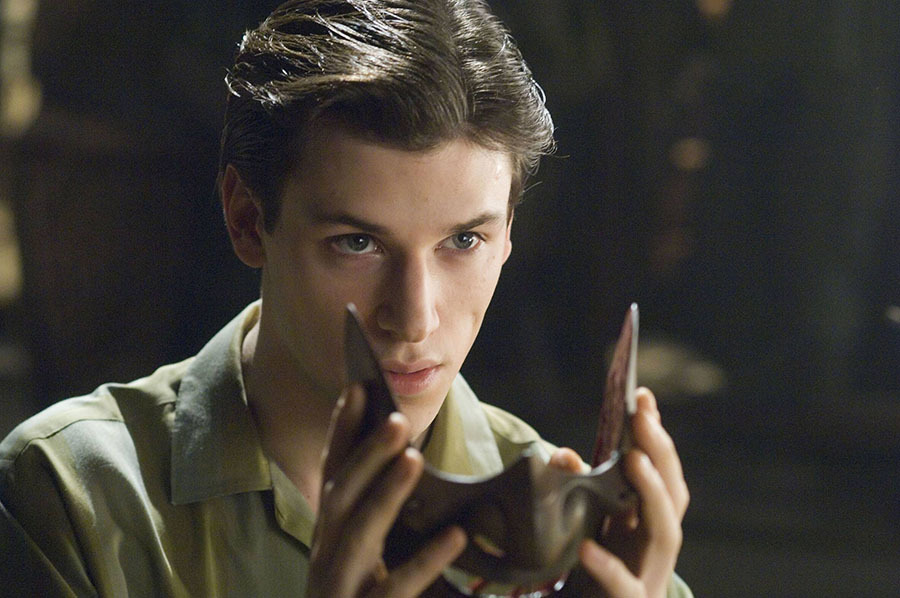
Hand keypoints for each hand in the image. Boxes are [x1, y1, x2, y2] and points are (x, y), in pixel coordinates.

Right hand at [306, 384, 466, 597]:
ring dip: (384, 493)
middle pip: (342, 495)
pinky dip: (423, 559)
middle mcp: (327, 556)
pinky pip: (396, 587)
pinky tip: (456, 537)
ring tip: (413, 459)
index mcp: (331, 535)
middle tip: (396, 416)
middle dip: (366, 453)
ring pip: (359, 533)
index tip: (359, 387)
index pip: (335, 472)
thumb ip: (378, 512)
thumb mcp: (365, 554)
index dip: (343, 430)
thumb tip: (406, 456)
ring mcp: (341, 586)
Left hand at [550, 388, 688, 597]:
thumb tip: (561, 455)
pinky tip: (587, 548)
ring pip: (665, 532)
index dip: (655, 435)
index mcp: (650, 519)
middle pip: (672, 494)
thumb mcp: (587, 524)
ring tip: (633, 460)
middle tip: (642, 418)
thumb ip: (579, 490)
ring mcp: (649, 573)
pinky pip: (624, 585)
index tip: (641, 396)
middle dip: (660, 453)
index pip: (662, 471)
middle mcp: (658, 542)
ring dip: (652, 493)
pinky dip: (607, 566)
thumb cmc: (598, 569)